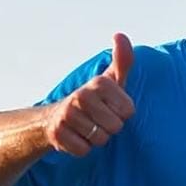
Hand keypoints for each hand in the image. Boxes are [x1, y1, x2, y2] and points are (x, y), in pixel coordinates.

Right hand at [44, 32, 134, 155]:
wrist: (56, 117)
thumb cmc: (95, 100)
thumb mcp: (111, 80)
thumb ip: (123, 60)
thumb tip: (119, 35)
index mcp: (99, 83)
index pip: (128, 111)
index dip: (123, 114)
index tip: (111, 108)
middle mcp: (81, 95)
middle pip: (115, 127)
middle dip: (110, 129)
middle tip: (99, 120)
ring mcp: (68, 114)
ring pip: (100, 140)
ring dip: (96, 139)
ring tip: (87, 128)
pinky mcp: (57, 133)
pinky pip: (83, 150)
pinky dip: (82, 148)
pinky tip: (76, 137)